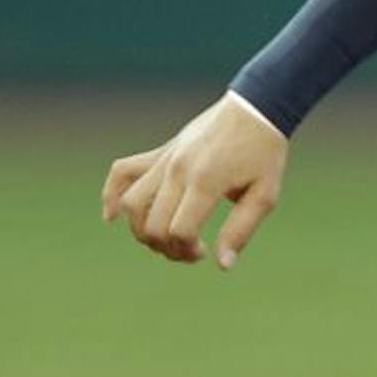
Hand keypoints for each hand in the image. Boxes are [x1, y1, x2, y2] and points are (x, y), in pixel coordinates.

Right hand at [101, 92, 290, 269]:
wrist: (255, 110)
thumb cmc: (264, 155)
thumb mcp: (264, 196)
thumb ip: (241, 231)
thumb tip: (222, 265)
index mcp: (205, 182)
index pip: (179, 231)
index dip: (186, 251)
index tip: (205, 252)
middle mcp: (177, 170)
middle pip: (152, 224)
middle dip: (168, 248)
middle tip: (193, 250)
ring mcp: (164, 160)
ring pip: (131, 204)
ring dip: (143, 232)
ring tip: (169, 239)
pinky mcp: (159, 153)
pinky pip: (122, 172)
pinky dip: (112, 194)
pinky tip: (112, 216)